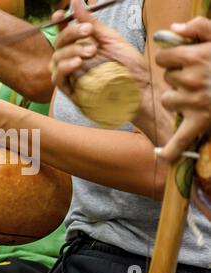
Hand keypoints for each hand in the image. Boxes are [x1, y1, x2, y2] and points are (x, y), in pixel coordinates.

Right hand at [50, 0, 148, 95]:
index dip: (59, 22)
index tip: (61, 14)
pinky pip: (58, 79)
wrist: (140, 91)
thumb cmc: (129, 68)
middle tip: (89, 32)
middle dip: (70, 34)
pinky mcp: (72, 91)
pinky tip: (77, 63)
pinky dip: (64, 68)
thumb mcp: (112, 40)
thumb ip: (92, 23)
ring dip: (70, 51)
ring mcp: (72, 76)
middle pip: (58, 43)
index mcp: (83, 46)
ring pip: (56, 60)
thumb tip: (75, 2)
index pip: (64, 33)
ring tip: (90, 51)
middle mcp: (74, 60)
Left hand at [155, 17, 210, 160]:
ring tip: (198, 94)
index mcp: (195, 57)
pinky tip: (161, 157)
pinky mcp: (200, 121)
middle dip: (178, 76)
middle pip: (166, 78)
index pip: (162, 58)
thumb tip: (172, 30)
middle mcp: (192, 79)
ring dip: (177, 97)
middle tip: (200, 77)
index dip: (171, 58)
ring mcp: (194, 102)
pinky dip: (171, 150)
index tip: (182, 59)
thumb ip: (198, 27)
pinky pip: (181, 140)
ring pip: (167, 99)